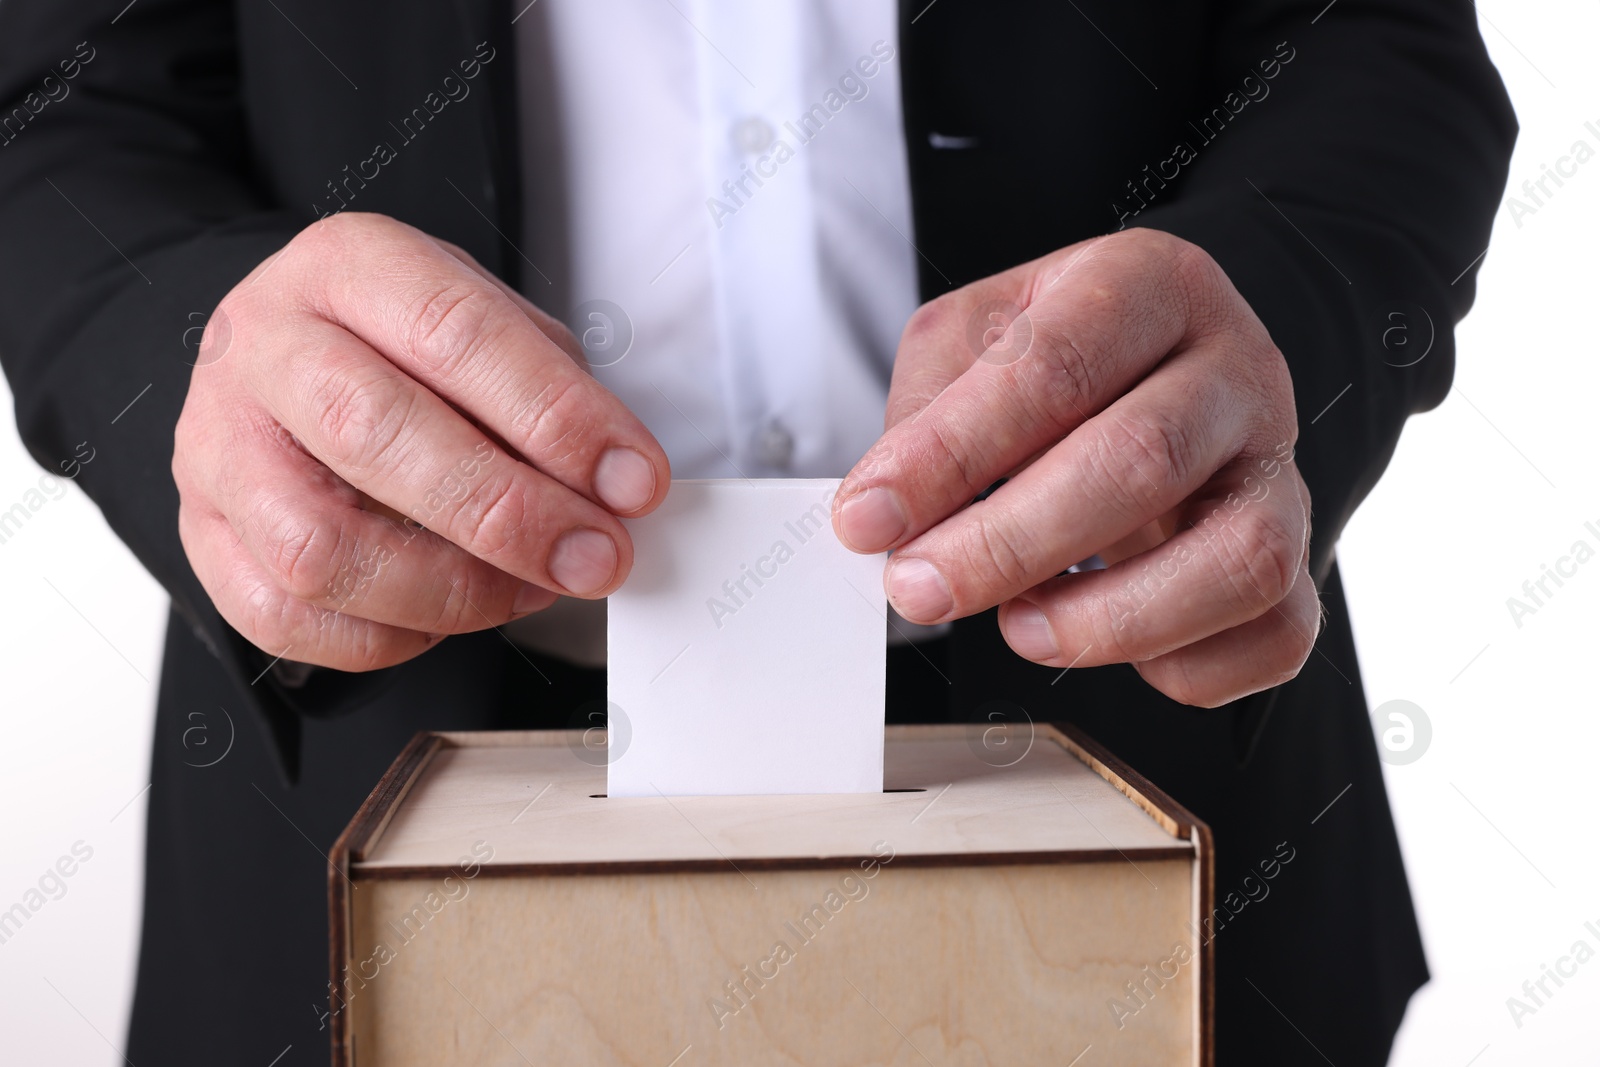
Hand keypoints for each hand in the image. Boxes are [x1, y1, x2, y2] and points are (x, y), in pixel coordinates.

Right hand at [173, 213, 668, 670]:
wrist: (282, 352)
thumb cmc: (403, 344)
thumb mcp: (487, 318)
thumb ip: (550, 388)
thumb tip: (613, 484)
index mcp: (348, 266)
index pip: (455, 334)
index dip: (556, 418)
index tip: (632, 481)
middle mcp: (265, 347)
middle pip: (376, 435)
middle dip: (509, 514)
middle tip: (595, 556)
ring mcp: (218, 446)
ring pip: (319, 548)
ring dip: (451, 590)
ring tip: (529, 589)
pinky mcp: (203, 535)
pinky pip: (284, 616)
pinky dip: (385, 637)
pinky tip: (447, 614)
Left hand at [832, 228, 1315, 706]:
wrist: (1173, 364)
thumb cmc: (1066, 354)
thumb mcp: (977, 332)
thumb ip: (929, 405)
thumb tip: (889, 509)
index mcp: (1148, 286)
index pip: (1054, 368)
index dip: (951, 454)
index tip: (868, 518)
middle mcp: (1235, 370)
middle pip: (1141, 461)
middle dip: (1008, 545)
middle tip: (919, 587)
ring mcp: (1278, 469)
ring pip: (1238, 560)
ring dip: (1109, 619)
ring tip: (1017, 627)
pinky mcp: (1299, 559)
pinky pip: (1275, 636)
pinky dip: (1185, 668)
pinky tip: (1101, 646)